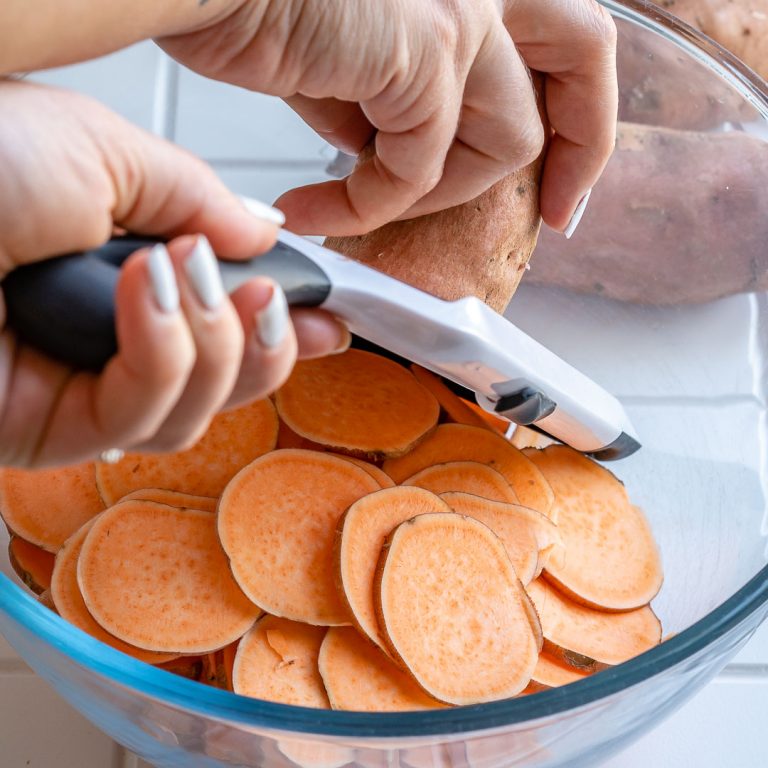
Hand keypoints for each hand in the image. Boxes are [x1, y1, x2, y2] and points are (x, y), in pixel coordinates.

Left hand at [0, 82, 347, 467]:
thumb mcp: (108, 151)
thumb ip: (200, 200)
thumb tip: (266, 233)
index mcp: (125, 276)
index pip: (223, 323)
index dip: (282, 329)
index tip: (325, 319)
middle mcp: (109, 339)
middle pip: (223, 386)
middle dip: (264, 348)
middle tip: (267, 300)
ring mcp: (78, 389)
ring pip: (192, 416)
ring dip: (213, 346)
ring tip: (182, 275)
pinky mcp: (45, 430)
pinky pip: (138, 419)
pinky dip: (161, 356)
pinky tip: (144, 295)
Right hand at [158, 0, 616, 234]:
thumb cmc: (247, 2)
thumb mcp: (344, 55)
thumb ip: (387, 96)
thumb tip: (389, 150)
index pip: (555, 33)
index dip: (572, 106)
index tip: (559, 170)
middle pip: (584, 55)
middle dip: (581, 144)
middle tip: (558, 211)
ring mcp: (460, 7)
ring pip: (506, 140)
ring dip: (436, 194)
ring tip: (364, 204)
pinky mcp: (424, 53)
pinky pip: (417, 172)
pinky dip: (366, 207)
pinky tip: (317, 209)